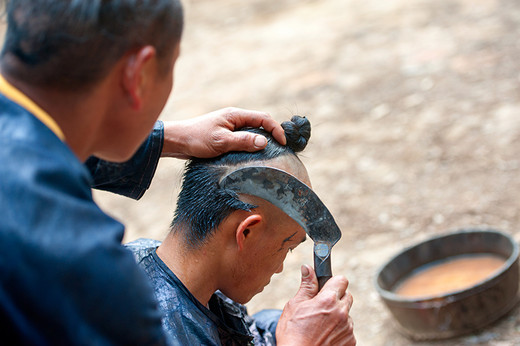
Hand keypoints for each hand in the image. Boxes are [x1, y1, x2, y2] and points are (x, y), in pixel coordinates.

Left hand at [161, 107, 285, 158]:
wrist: (177, 141)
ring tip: (270, 154)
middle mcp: (235, 118)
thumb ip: (243, 141)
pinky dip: (252, 145)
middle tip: (281, 149)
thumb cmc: (197, 139)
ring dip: (262, 140)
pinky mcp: (225, 135)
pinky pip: (244, 138)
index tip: (283, 143)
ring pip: (253, 131)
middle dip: (272, 133)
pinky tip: (253, 156)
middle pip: (260, 123)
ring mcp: (230, 126)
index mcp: (235, 115)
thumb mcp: (221, 142)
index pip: (263, 118)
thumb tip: (264, 142)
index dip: (276, 129)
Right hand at [276, 265, 355, 345]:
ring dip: (337, 315)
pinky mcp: (350, 342)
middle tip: (321, 306)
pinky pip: (347, 330)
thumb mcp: (295, 305)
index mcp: (328, 300)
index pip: (341, 280)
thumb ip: (306, 286)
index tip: (326, 286)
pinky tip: (325, 335)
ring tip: (320, 325)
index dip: (333, 282)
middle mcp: (341, 313)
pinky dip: (339, 330)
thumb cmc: (293, 334)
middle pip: (347, 296)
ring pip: (346, 314)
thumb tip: (308, 268)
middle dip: (336, 297)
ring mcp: (348, 328)